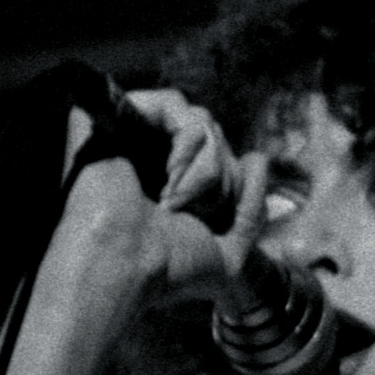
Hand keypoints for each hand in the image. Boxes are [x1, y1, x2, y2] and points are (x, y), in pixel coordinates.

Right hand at [52, 87, 271, 302]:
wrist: (124, 266)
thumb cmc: (168, 270)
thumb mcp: (229, 256)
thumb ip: (252, 213)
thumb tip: (257, 158)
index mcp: (175, 184)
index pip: (223, 159)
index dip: (232, 187)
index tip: (208, 222)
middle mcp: (154, 155)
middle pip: (217, 138)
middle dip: (221, 181)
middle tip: (188, 215)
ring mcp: (134, 131)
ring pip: (202, 122)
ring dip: (205, 171)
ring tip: (172, 204)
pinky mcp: (117, 111)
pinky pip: (175, 104)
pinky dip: (187, 143)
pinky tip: (169, 177)